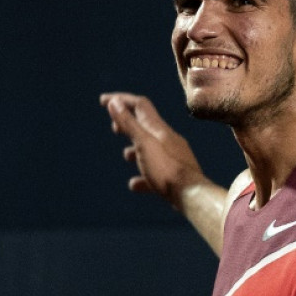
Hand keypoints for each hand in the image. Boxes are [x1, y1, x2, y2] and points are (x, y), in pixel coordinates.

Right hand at [100, 92, 204, 207]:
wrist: (192, 195)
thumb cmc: (166, 168)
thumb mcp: (143, 144)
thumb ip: (129, 123)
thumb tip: (114, 102)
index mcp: (158, 129)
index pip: (139, 105)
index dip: (120, 100)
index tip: (104, 100)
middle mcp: (166, 139)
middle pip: (145, 125)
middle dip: (128, 123)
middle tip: (114, 127)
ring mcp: (171, 157)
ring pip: (151, 149)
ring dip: (136, 149)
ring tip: (126, 155)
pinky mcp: (173, 176)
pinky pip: (155, 172)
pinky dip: (143, 175)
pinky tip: (135, 184)